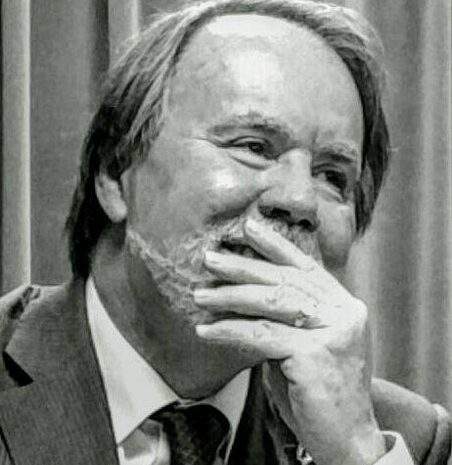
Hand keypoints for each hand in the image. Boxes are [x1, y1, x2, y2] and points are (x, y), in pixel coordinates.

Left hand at [194, 219, 385, 464]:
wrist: (346, 436)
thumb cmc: (319, 388)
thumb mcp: (305, 342)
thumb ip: (285, 316)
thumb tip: (242, 293)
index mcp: (342, 303)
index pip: (305, 266)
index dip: (275, 245)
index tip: (248, 229)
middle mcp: (342, 311)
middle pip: (283, 280)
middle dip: (242, 267)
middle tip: (210, 259)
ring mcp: (332, 331)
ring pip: (270, 302)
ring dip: (228, 297)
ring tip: (200, 295)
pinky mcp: (315, 353)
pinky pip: (261, 335)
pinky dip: (230, 331)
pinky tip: (207, 330)